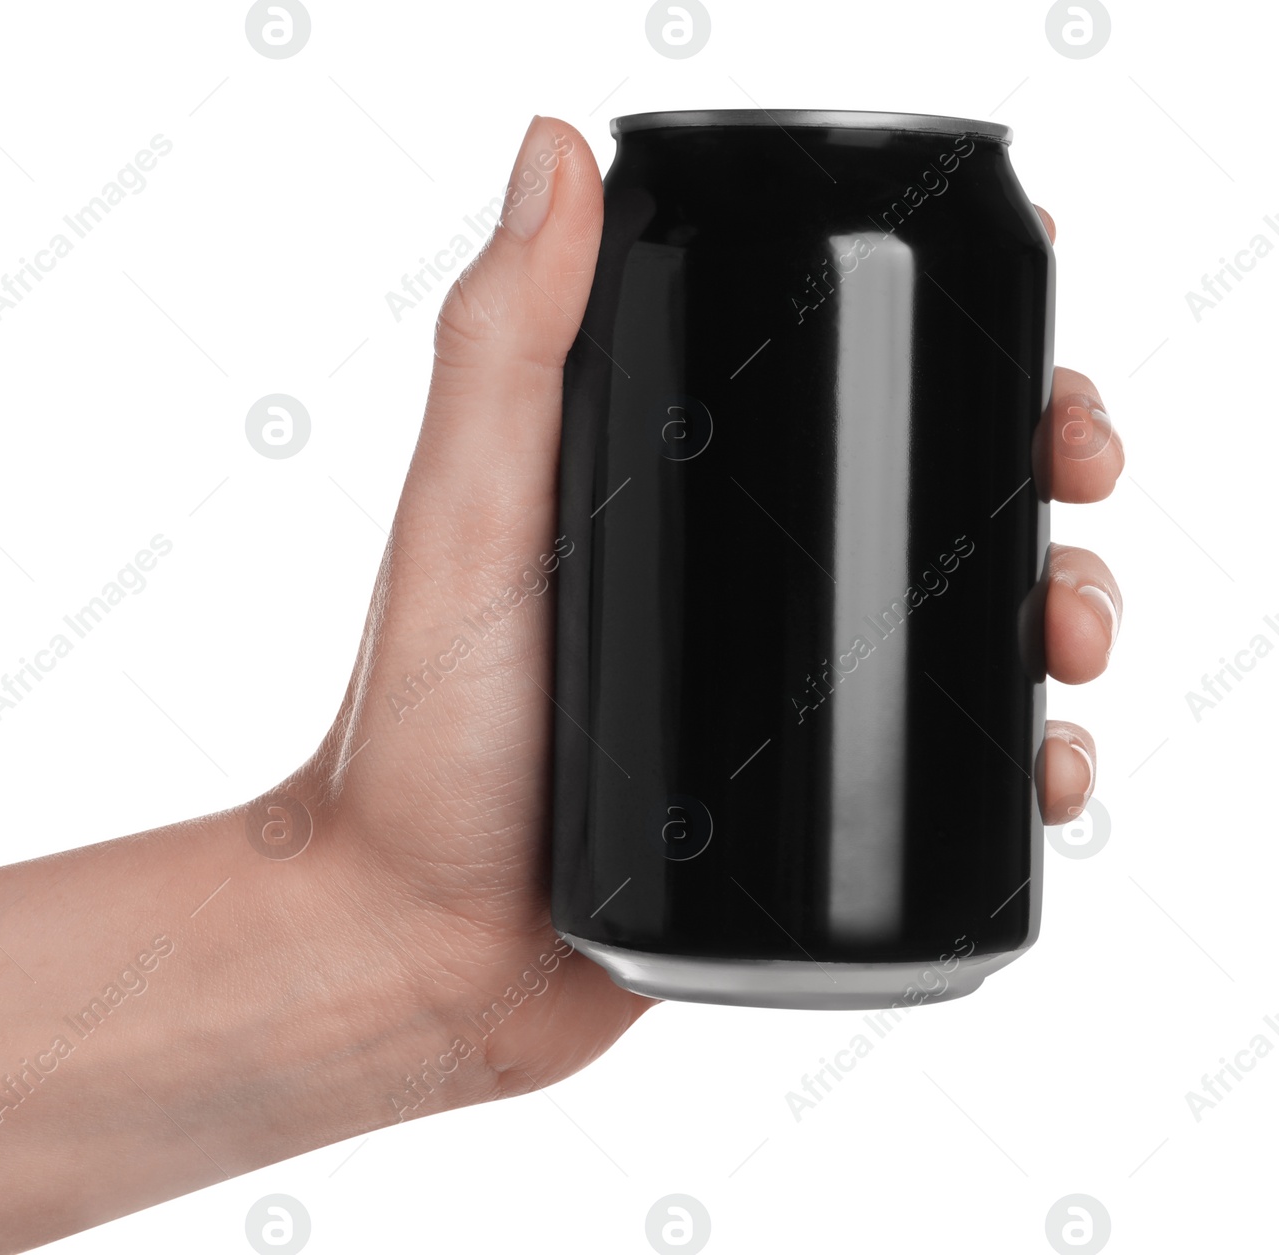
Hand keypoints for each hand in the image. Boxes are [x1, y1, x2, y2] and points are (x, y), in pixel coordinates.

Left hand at [288, 118, 1125, 1108]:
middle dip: (1035, 480)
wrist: (420, 949)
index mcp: (672, 497)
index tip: (1033, 353)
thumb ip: (500, 346)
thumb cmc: (416, 743)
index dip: (953, 355)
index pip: (834, 389)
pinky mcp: (796, 818)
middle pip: (924, 504)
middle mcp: (731, 588)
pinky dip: (1015, 763)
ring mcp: (771, 703)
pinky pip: (936, 774)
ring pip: (954, 633)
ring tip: (1074, 640)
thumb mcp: (466, 522)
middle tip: (1079, 487)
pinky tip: (1049, 771)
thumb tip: (555, 150)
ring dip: (1053, 611)